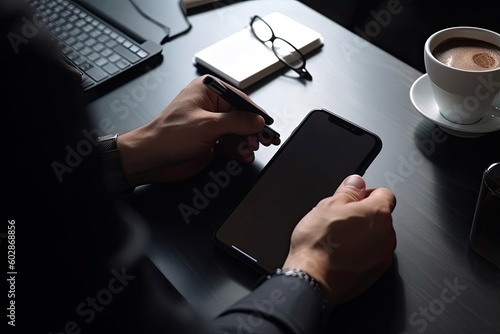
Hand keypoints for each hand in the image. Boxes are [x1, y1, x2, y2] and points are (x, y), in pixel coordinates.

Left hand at [117, 75, 279, 185]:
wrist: (152, 158)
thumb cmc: (168, 135)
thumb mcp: (207, 125)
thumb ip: (236, 122)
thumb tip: (256, 120)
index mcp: (208, 91)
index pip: (241, 99)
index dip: (255, 114)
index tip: (267, 126)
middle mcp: (211, 106)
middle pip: (242, 117)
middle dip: (252, 131)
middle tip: (262, 141)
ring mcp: (211, 124)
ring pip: (239, 132)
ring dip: (246, 143)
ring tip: (249, 150)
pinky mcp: (211, 141)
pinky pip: (232, 144)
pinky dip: (239, 150)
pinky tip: (243, 155)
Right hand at [282, 174, 396, 306]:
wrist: (313, 279)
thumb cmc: (318, 244)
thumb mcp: (328, 205)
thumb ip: (348, 190)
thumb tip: (356, 182)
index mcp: (379, 213)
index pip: (384, 193)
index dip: (365, 194)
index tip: (352, 199)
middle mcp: (387, 235)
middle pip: (379, 217)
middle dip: (362, 216)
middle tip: (338, 220)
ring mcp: (383, 256)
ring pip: (375, 237)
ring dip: (361, 235)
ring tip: (337, 239)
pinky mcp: (375, 273)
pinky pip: (371, 256)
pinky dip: (360, 253)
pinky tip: (339, 254)